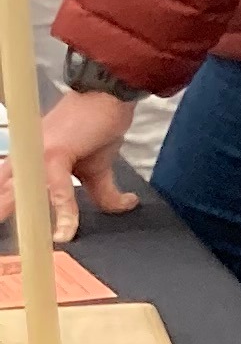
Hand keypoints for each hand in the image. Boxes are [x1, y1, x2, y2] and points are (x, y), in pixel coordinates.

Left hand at [0, 87, 136, 246]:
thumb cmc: (97, 125)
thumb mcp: (98, 168)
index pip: (10, 190)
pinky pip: (56, 192)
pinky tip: (65, 234)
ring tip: (24, 244)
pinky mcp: (53, 154)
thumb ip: (103, 193)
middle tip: (4, 247)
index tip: (10, 233)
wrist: (108, 97)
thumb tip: (125, 206)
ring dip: (18, 219)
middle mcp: (26, 158)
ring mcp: (35, 155)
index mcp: (29, 161)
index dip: (7, 209)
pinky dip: (63, 215)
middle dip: (4, 212)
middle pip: (6, 193)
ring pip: (19, 195)